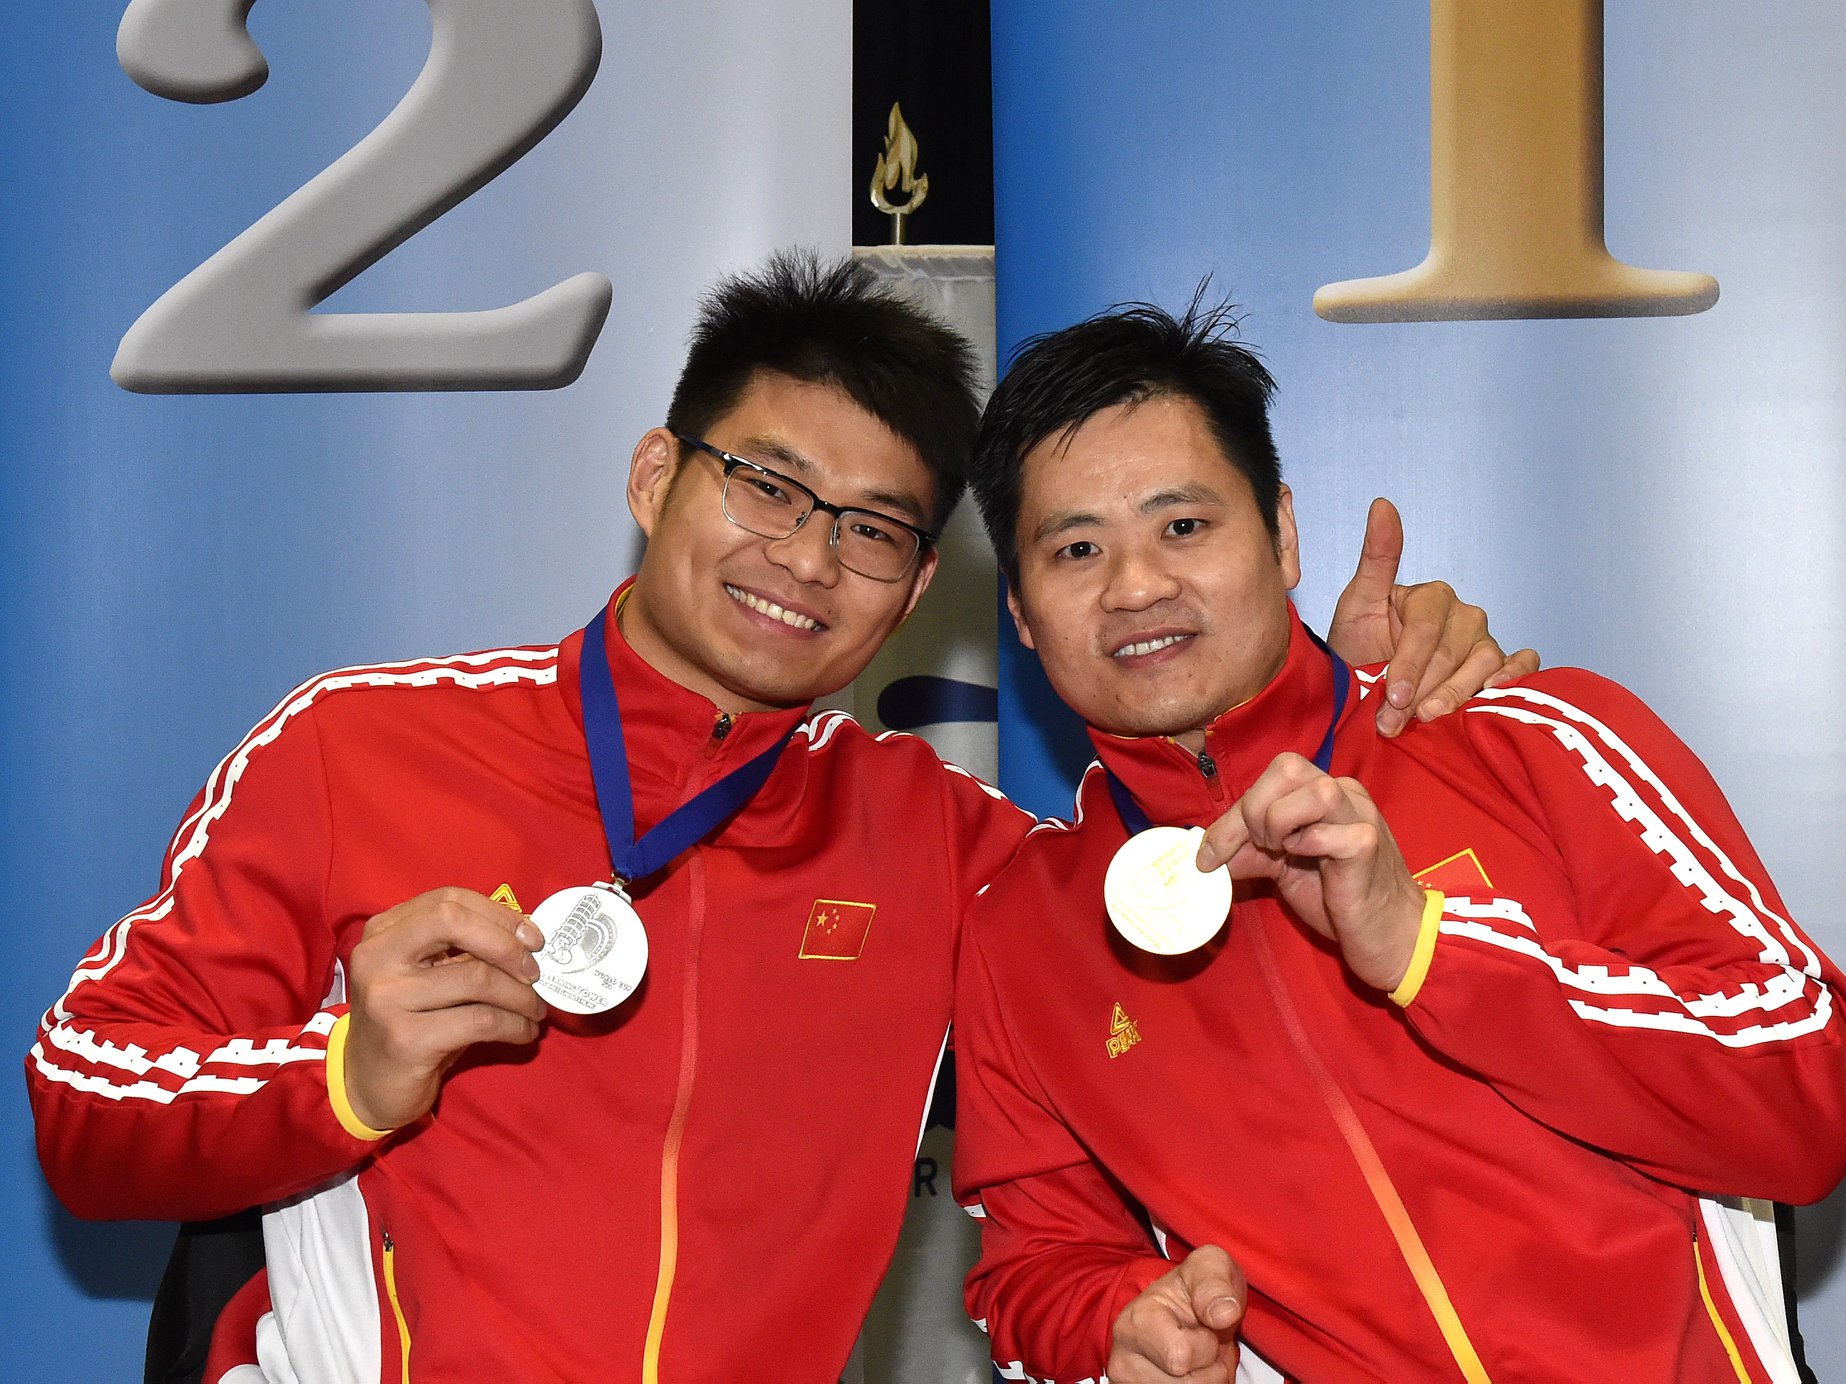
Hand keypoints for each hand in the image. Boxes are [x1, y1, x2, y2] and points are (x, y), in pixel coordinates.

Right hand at [344, 887, 546, 1130]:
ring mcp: (387, 998)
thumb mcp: (428, 977)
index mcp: (383, 932)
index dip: (498, 915)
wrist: (368, 1087)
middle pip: (453, 922)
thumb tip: (526, 934)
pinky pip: (480, 1020)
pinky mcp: (405, 1039)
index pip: (448, 900)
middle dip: (507, 944)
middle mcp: (377, 958)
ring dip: (521, 995)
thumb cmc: (411, 1024)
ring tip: (536, 1010)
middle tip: (535, 971)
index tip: (532, 937)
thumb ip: (462, 950)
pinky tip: (523, 1032)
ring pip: (477, 977)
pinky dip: (514, 1024)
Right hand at [1109, 1245, 1246, 1382]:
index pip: (1180, 1357)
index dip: (1207, 1345)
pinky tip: (1193, 1373)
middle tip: (1205, 1345)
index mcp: (1135, 1322)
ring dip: (1208, 1381)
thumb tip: (1223, 1314)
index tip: (1203, 1325)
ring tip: (1200, 1360)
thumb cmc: (1198, 1288)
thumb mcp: (1211, 1268)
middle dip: (1212, 1368)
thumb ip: (1215, 1284)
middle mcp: (1123, 1360)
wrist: (1187, 1311)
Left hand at [1197, 753, 1424, 991]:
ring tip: (1283, 853)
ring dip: (1281, 822)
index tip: (1210, 854)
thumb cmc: (1339, 898)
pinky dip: (1307, 847)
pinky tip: (1311, 866)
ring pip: (1315, 789)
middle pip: (1287, 766)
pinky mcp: (1368, 845)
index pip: (1270, 777)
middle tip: (1259, 848)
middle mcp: (1346, 794)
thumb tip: (1205, 851)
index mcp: (1325, 792)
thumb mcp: (1284, 868)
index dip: (1234, 812)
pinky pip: (1330, 833)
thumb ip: (1250, 851)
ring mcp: (1361, 816)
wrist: (1389, 936)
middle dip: (1254, 809)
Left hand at [1327, 497, 1538, 736]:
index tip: (1390, 695)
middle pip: (1453, 652)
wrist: (1364, 687)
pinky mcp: (1499, 667)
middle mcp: (1464, 615)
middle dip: (1421, 689)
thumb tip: (1383, 504)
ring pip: (1485, 663)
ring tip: (1428, 719)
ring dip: (1456, 695)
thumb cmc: (1359, 645)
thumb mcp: (1358, 603)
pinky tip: (1493, 694)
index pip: (1427, 629)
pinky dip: (1515, 677)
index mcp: (1433, 596)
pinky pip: (1523, 664)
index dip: (1408, 663)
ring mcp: (1485, 641)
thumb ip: (1377, 556)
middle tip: (1394, 720)